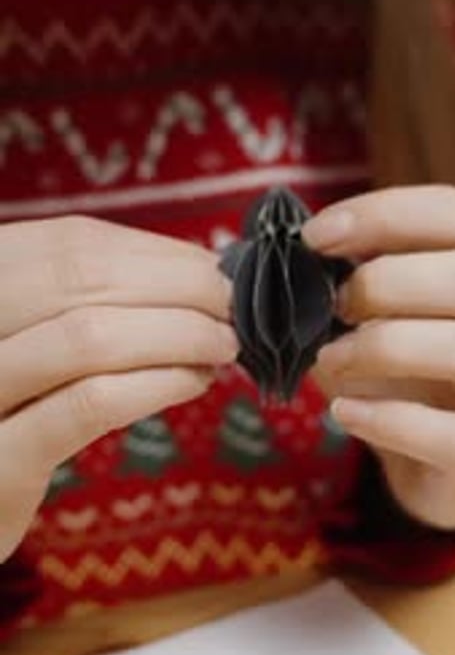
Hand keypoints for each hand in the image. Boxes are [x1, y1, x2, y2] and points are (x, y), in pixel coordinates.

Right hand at [0, 215, 236, 560]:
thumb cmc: (10, 411)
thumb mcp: (31, 339)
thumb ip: (89, 301)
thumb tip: (194, 271)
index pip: (71, 243)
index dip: (155, 252)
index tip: (211, 268)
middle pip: (83, 279)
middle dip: (177, 286)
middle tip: (232, 306)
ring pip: (88, 336)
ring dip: (177, 333)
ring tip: (223, 345)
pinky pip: (88, 406)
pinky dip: (155, 385)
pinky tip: (193, 382)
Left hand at [303, 185, 454, 530]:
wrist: (413, 458)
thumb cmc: (381, 372)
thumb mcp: (352, 316)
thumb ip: (329, 278)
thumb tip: (269, 247)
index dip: (385, 213)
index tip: (312, 237)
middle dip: (388, 283)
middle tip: (330, 307)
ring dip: (391, 347)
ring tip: (329, 358)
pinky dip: (395, 422)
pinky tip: (344, 411)